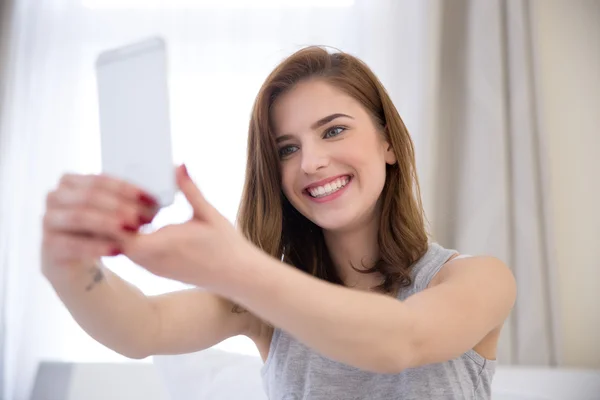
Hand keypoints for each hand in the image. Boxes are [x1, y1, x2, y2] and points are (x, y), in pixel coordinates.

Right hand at [41, 173, 159, 278]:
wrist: (79, 260)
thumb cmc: (101, 228)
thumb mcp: (114, 211)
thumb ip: (132, 199)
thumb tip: (163, 192)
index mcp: (71, 181)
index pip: (100, 179)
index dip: (127, 189)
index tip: (152, 200)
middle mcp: (55, 197)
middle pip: (89, 196)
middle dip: (119, 207)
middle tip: (144, 218)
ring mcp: (49, 221)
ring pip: (78, 217)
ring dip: (109, 224)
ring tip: (132, 232)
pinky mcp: (49, 246)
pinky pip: (72, 244)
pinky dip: (97, 247)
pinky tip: (118, 250)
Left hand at [122, 165, 255, 288]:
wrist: (236, 276)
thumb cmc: (226, 245)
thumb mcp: (209, 213)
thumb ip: (190, 190)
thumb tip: (178, 165)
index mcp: (164, 244)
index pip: (122, 233)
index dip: (113, 216)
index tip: (116, 195)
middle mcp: (153, 260)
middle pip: (115, 240)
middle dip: (111, 219)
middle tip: (111, 195)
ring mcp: (153, 268)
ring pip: (121, 248)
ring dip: (119, 229)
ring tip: (119, 206)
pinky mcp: (156, 270)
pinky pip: (132, 254)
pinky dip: (128, 238)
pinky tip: (134, 222)